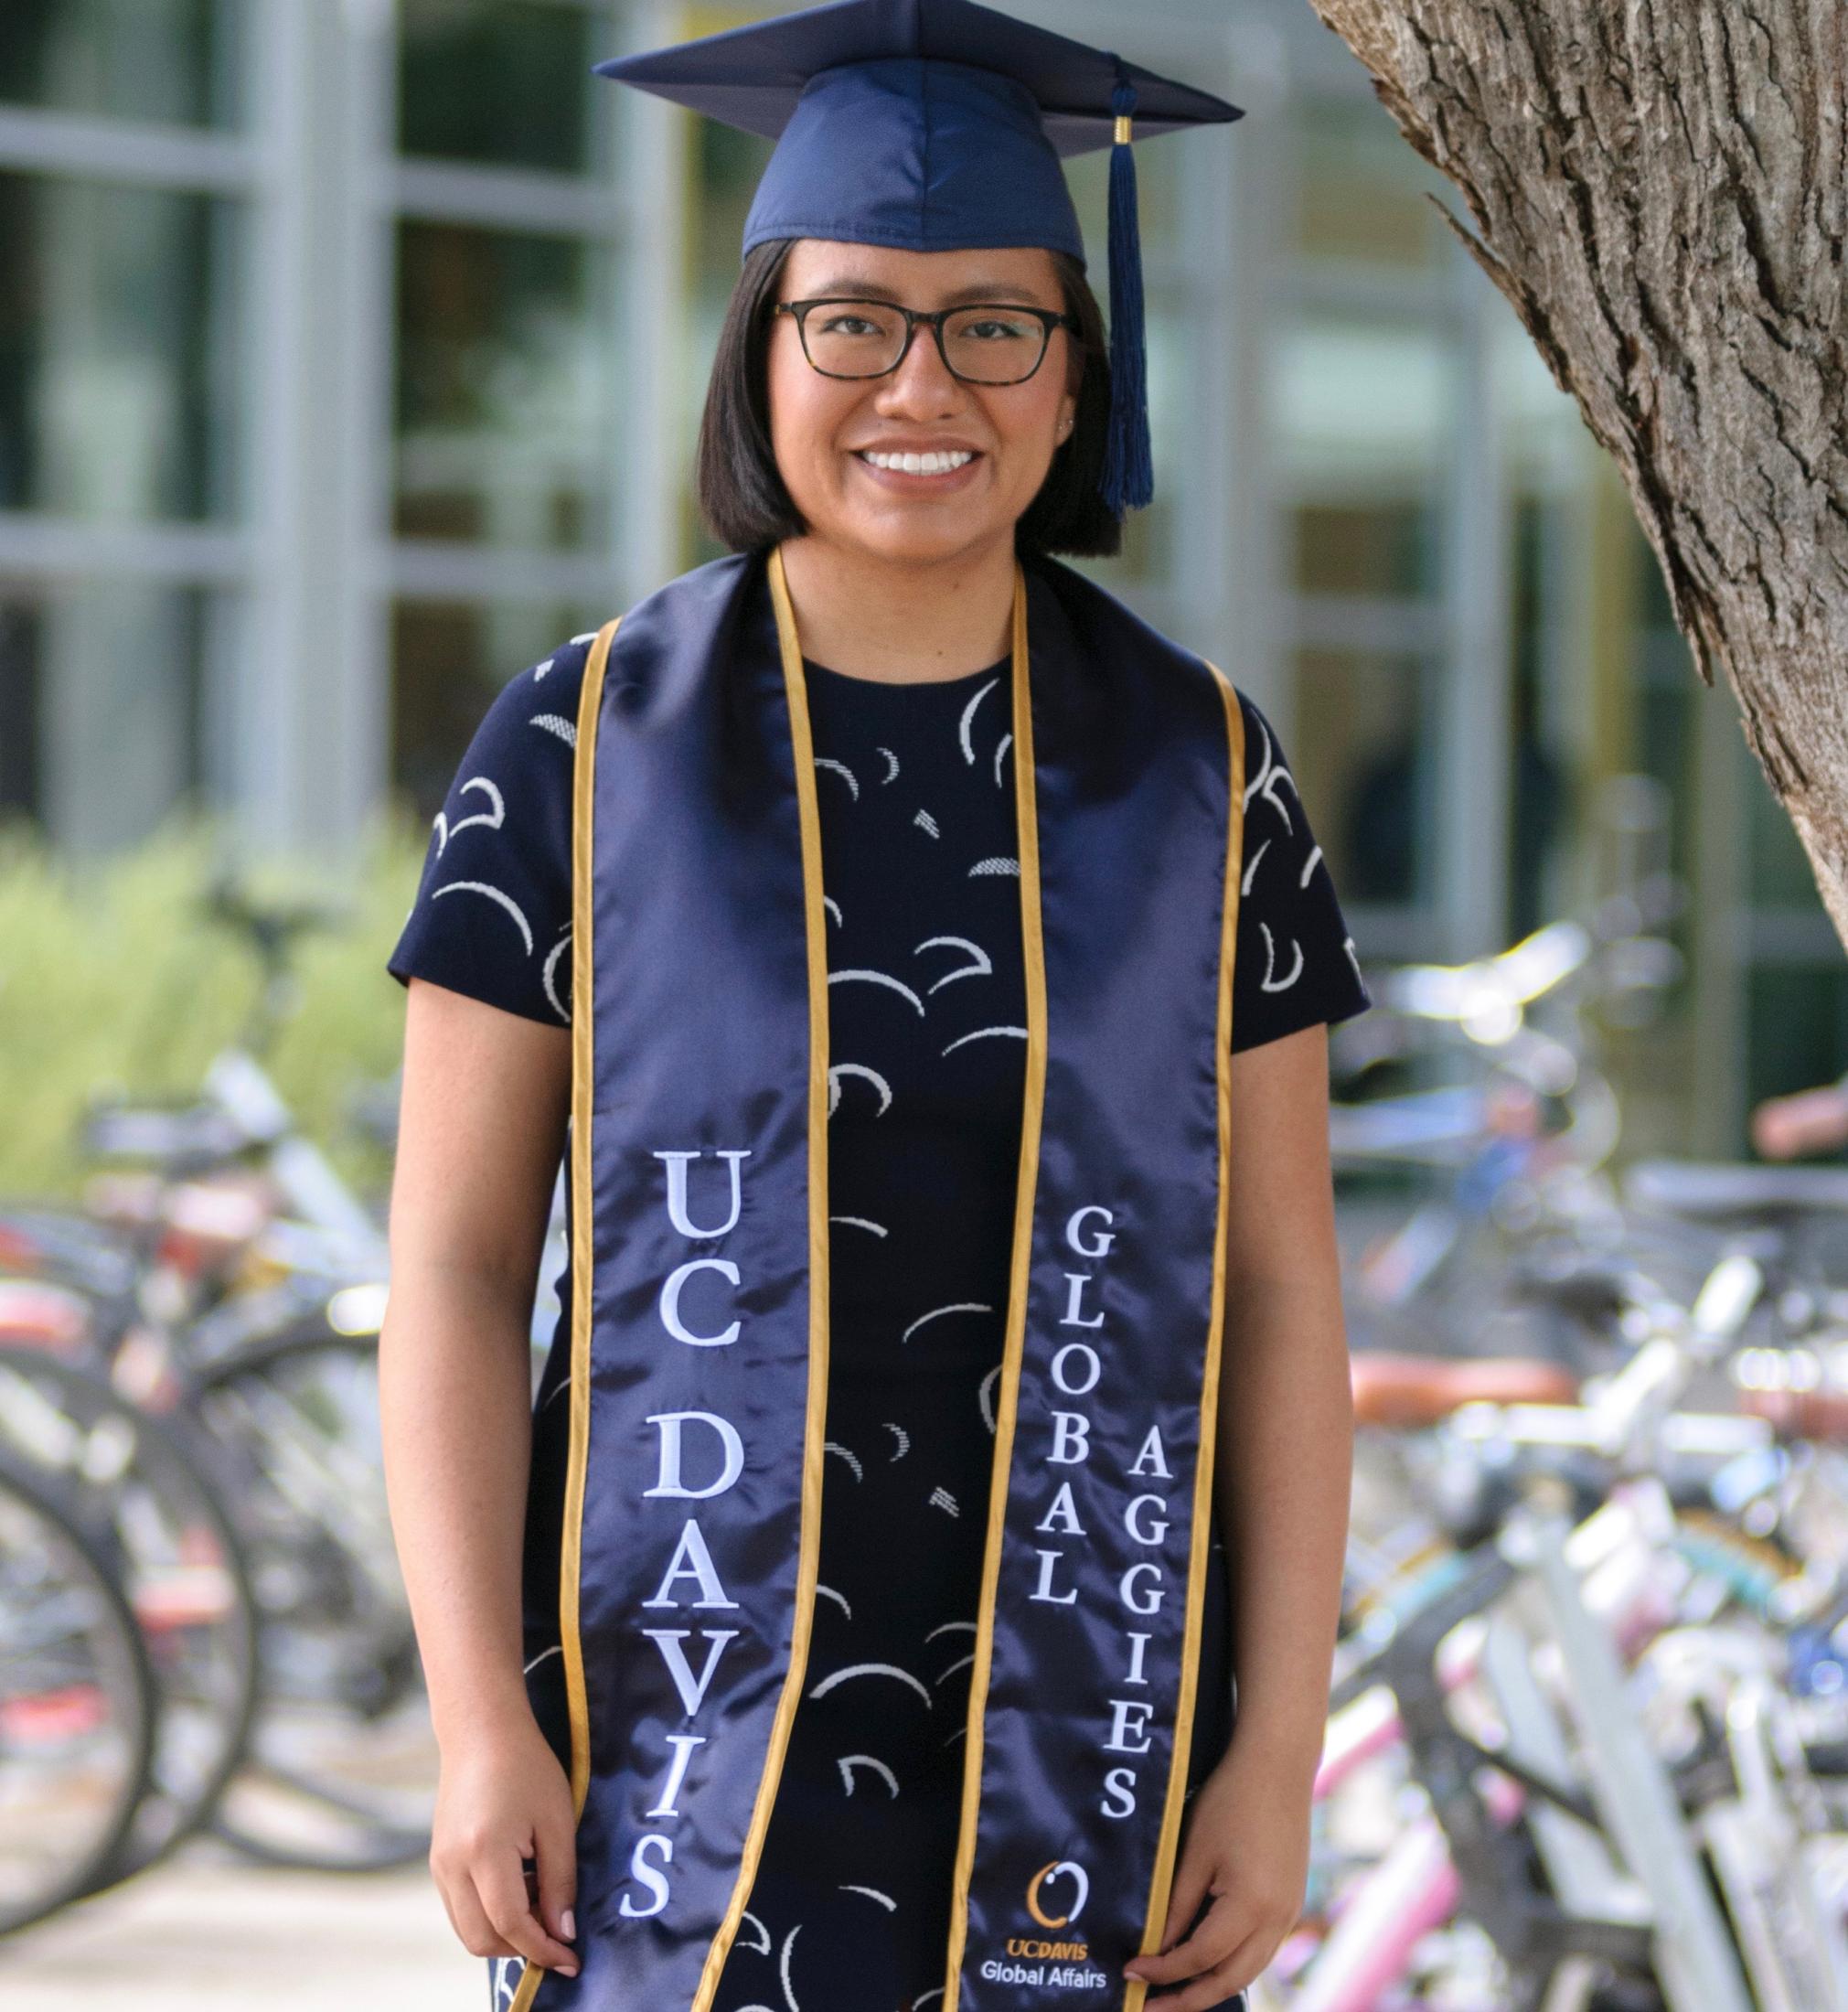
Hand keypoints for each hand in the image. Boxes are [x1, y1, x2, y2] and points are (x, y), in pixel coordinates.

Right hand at [430, 1712, 580, 1979]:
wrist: (481, 1732)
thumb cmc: (527, 1767)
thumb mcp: (557, 1821)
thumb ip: (560, 1880)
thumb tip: (562, 1933)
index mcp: (484, 1852)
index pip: (510, 1925)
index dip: (543, 1949)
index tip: (571, 1959)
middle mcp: (452, 1866)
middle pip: (482, 1940)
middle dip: (522, 1949)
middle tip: (558, 1937)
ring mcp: (439, 1866)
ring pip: (467, 1931)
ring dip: (504, 1935)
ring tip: (542, 1906)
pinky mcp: (438, 1862)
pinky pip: (461, 1910)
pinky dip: (489, 1916)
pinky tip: (520, 1889)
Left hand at [1123, 1732, 1312, 2007]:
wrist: (1277, 1765)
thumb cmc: (1231, 1800)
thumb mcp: (1195, 1852)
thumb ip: (1177, 1905)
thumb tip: (1158, 1947)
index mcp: (1251, 1906)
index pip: (1200, 1958)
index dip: (1163, 1970)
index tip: (1130, 1972)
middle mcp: (1276, 1919)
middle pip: (1230, 1980)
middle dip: (1189, 2000)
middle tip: (1150, 2007)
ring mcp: (1288, 1913)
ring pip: (1249, 1971)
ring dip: (1212, 1986)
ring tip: (1175, 1993)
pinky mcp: (1290, 1902)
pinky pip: (1260, 1950)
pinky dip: (1232, 1964)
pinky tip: (1206, 1961)